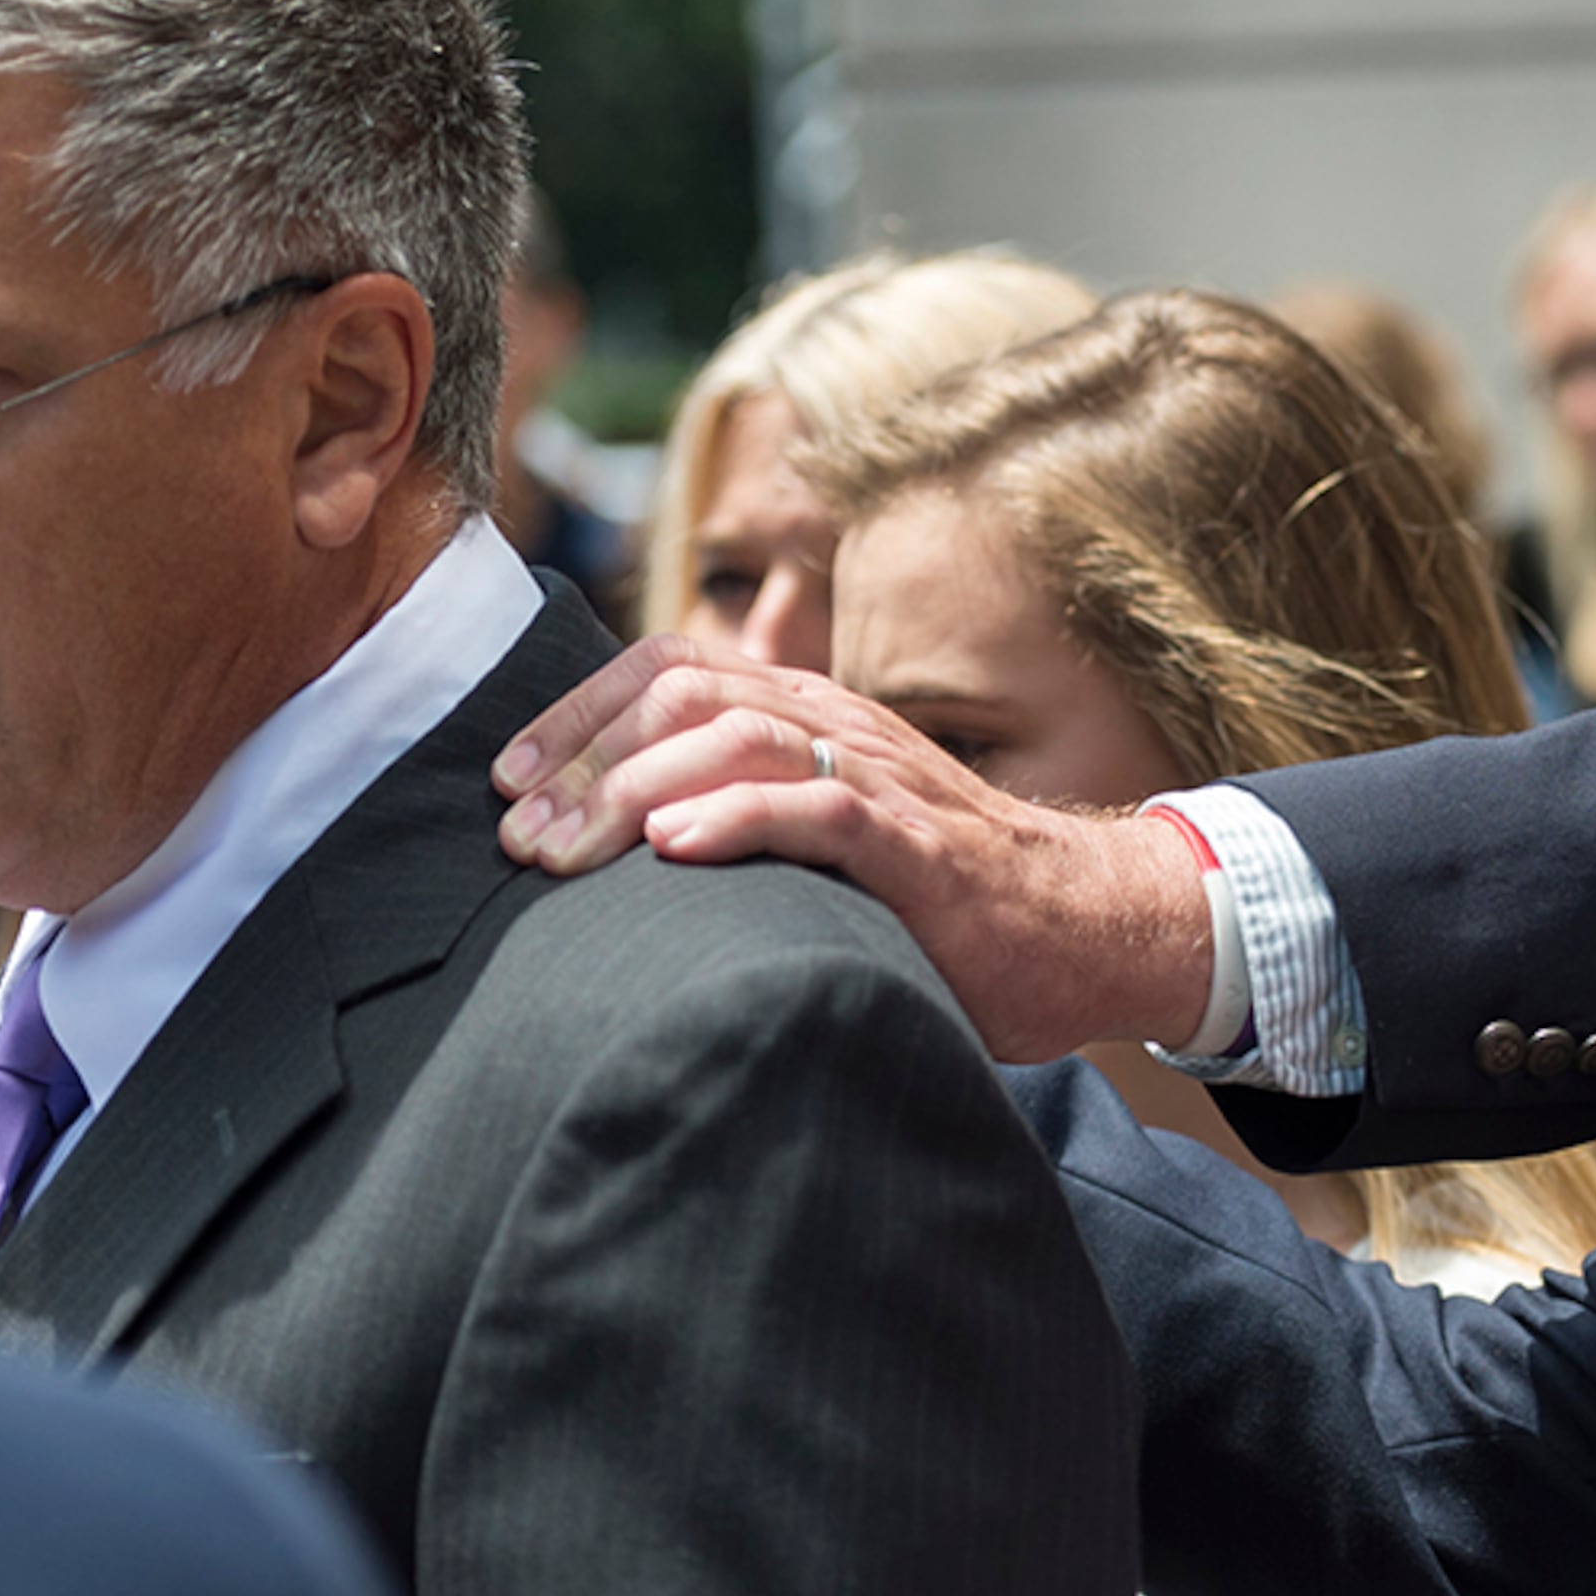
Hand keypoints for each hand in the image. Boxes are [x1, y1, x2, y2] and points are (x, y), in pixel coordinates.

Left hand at [493, 637, 1214, 1061]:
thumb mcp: (834, 830)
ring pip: (736, 738)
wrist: (1087, 926)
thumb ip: (752, 814)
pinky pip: (821, 809)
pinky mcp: (920, 846)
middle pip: (683, 695)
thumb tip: (621, 848)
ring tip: (564, 851)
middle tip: (518, 837)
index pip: (670, 670)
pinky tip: (674, 850)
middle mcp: (838, 724)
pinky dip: (737, 820)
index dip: (576, 714)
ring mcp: (882, 778)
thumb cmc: (944, 894)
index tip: (508, 782)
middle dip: (583, 760)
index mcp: (811, 712)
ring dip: (632, 790)